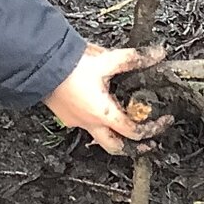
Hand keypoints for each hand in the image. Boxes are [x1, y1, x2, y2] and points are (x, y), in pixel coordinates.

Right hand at [45, 44, 164, 153]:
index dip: (154, 128)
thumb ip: (134, 58)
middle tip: (149, 144)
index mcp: (104, 114)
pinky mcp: (65, 115)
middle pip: (116, 148)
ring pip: (99, 138)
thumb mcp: (107, 59)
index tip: (165, 121)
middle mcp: (89, 123)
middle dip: (135, 149)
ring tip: (127, 127)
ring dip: (115, 136)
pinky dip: (99, 123)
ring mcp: (75, 121)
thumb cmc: (70, 65)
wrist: (39, 63)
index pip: (135, 131)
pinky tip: (102, 110)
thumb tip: (157, 54)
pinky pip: (85, 126)